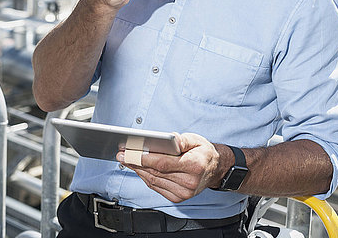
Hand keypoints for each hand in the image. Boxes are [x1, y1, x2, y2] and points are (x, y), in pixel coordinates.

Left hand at [116, 133, 231, 202]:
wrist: (216, 169)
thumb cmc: (204, 152)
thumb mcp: (195, 139)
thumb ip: (180, 140)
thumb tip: (167, 139)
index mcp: (195, 166)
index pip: (163, 163)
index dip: (144, 158)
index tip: (129, 152)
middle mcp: (189, 182)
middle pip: (155, 172)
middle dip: (135, 163)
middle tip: (121, 154)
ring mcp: (183, 193)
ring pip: (153, 181)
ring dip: (138, 170)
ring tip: (126, 160)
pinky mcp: (178, 198)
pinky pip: (156, 187)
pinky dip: (146, 177)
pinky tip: (139, 169)